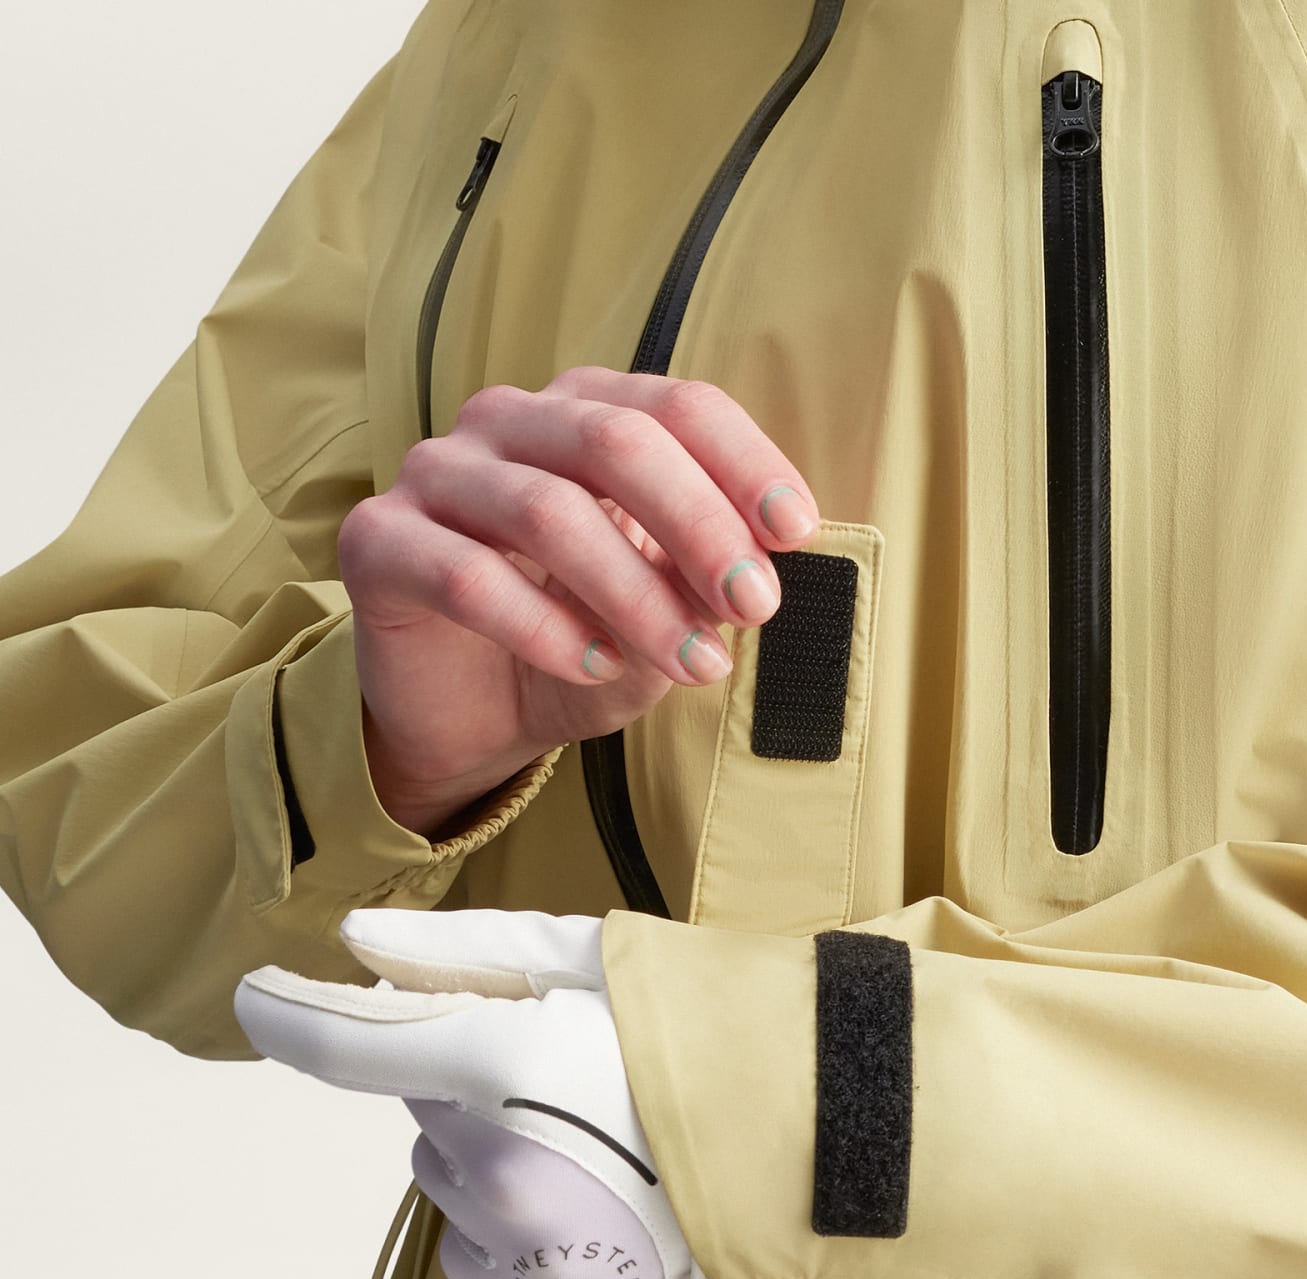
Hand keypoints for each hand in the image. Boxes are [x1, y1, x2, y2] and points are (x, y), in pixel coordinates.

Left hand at [232, 907, 709, 1278]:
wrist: (829, 1151)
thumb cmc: (721, 1036)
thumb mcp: (599, 961)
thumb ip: (465, 954)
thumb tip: (360, 943)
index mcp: (507, 1064)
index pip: (347, 1044)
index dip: (288, 1016)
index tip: (255, 999)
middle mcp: (501, 1165)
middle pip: (419, 1105)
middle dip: (465, 1076)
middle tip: (565, 1066)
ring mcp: (528, 1246)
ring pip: (443, 1175)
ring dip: (486, 1148)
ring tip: (589, 1132)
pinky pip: (470, 1250)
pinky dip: (503, 1219)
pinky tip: (583, 1191)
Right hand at [338, 366, 822, 833]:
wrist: (472, 716)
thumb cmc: (580, 642)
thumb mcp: (665, 613)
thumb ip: (707, 582)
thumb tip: (767, 569)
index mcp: (589, 413)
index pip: (677, 405)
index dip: (745, 464)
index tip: (797, 534)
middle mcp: (510, 422)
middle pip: (615, 441)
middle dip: (699, 526)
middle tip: (754, 608)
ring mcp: (436, 474)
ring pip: (547, 511)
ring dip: (636, 597)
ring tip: (692, 665)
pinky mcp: (379, 543)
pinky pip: (466, 577)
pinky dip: (545, 629)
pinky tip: (595, 668)